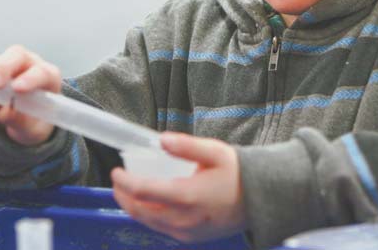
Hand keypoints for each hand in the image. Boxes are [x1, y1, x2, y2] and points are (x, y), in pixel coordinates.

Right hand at [0, 45, 57, 145]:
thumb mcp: (31, 130)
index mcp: (48, 77)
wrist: (22, 120)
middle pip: (17, 55)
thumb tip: (6, 112)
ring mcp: (8, 63)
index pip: (43, 72)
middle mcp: (29, 64)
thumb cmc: (33, 121)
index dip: (30, 79)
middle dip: (3, 69)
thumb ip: (21, 122)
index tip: (17, 89)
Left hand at [111, 132, 246, 242]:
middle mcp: (184, 218)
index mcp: (188, 196)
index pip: (143, 191)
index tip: (116, 171)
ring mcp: (186, 231)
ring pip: (148, 222)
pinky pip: (160, 229)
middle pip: (140, 211)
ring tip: (128, 191)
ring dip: (133, 207)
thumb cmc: (238, 174)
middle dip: (123, 196)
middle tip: (118, 181)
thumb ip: (186, 146)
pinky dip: (148, 216)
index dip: (124, 182)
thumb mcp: (215, 152)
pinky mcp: (190, 237)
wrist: (260, 199)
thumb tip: (161, 140)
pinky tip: (148, 204)